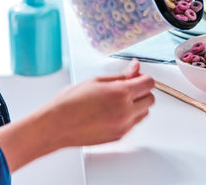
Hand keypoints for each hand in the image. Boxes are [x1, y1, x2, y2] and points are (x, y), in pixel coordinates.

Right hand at [0, 59, 154, 172]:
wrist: (55, 126)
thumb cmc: (69, 102)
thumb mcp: (96, 81)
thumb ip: (120, 76)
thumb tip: (135, 68)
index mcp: (120, 93)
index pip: (149, 83)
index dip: (143, 78)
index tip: (136, 76)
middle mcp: (125, 111)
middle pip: (150, 99)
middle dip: (141, 92)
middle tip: (127, 88)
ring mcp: (123, 126)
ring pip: (144, 113)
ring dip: (137, 105)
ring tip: (117, 101)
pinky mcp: (119, 137)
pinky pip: (133, 124)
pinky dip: (129, 116)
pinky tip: (112, 111)